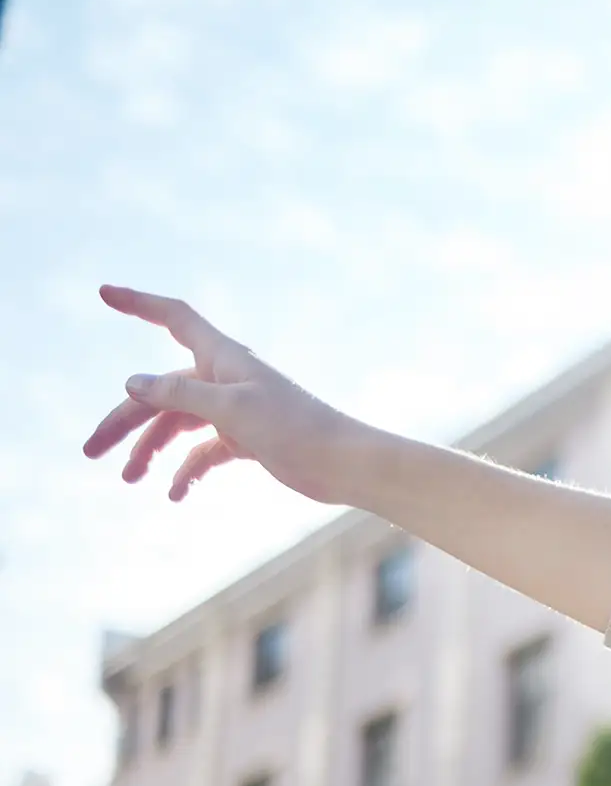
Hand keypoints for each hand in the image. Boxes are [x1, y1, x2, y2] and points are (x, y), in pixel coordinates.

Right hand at [83, 286, 365, 503]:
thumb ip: (180, 393)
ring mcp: (234, 411)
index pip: (174, 318)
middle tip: (90, 451)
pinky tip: (175, 493)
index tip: (104, 292)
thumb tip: (132, 382)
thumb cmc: (296, 428)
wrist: (344, 465)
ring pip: (176, 425)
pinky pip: (203, 452)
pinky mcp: (246, 440)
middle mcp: (224, 379)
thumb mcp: (232, 408)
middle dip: (123, 419)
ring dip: (150, 450)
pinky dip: (187, 469)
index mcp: (223, 359)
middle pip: (159, 391)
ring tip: (129, 478)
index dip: (140, 304)